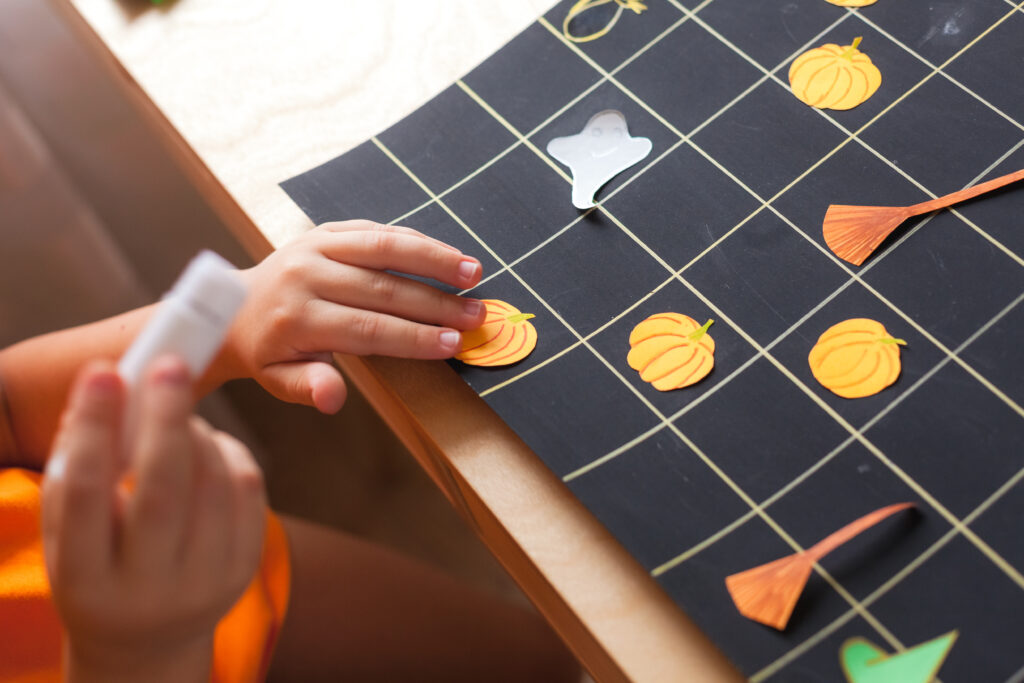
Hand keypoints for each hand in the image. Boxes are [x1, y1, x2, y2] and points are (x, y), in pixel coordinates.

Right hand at [42, 357, 265, 682]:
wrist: (146, 635)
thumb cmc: (98, 566)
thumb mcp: (69, 533)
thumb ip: (75, 468)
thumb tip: (104, 388)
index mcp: (87, 582)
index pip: (84, 498)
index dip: (93, 431)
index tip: (103, 372)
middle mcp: (149, 590)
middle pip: (164, 493)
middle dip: (167, 420)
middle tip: (169, 366)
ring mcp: (206, 583)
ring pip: (213, 486)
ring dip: (198, 431)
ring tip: (176, 409)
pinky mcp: (245, 567)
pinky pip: (249, 491)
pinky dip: (228, 452)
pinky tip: (207, 443)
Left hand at [225, 220, 486, 413]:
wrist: (233, 306)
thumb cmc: (266, 351)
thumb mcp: (277, 380)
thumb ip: (308, 387)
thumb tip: (333, 399)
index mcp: (296, 317)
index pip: (367, 328)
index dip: (414, 337)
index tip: (453, 345)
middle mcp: (305, 274)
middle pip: (384, 289)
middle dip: (436, 303)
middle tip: (477, 315)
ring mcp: (315, 245)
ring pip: (384, 248)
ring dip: (435, 259)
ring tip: (474, 272)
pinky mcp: (326, 230)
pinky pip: (376, 230)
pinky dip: (416, 240)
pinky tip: (448, 253)